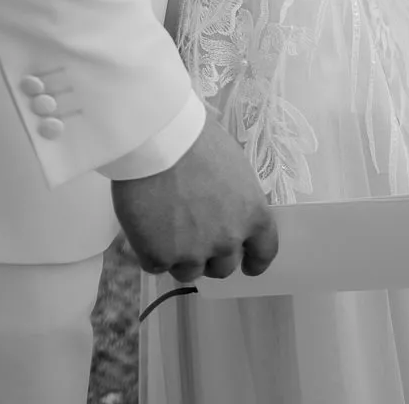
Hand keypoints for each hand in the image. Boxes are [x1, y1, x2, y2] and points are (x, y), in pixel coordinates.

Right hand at [111, 113, 278, 283]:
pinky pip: (155, 264)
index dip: (254, 260)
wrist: (156, 138)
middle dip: (211, 256)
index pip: (264, 252)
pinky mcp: (159, 257)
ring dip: (179, 256)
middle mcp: (228, 240)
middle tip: (193, 235)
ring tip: (163, 225)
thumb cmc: (197, 139)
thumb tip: (227, 211)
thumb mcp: (234, 166)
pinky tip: (144, 225)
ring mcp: (193, 253)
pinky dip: (150, 249)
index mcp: (253, 215)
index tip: (247, 265)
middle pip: (224, 267)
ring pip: (188, 270)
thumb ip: (237, 200)